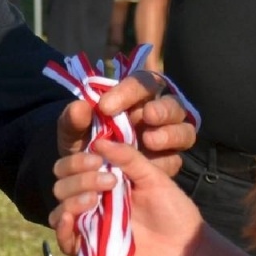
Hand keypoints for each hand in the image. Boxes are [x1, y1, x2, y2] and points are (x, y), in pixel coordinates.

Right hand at [50, 138, 203, 255]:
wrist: (184, 243)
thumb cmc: (171, 207)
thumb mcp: (153, 177)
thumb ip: (128, 158)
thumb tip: (100, 141)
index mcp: (100, 179)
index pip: (70, 166)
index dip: (77, 161)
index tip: (97, 160)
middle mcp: (89, 199)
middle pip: (61, 186)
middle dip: (79, 180)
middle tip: (109, 182)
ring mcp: (88, 224)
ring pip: (59, 210)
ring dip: (71, 201)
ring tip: (95, 201)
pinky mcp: (90, 248)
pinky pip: (64, 240)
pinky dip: (61, 229)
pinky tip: (69, 219)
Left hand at [56, 71, 194, 178]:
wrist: (83, 173)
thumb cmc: (81, 140)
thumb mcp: (70, 131)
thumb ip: (72, 119)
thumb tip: (80, 107)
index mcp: (135, 96)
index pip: (142, 82)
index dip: (128, 91)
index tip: (105, 106)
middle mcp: (157, 113)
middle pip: (173, 104)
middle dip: (163, 109)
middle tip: (147, 116)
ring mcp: (166, 139)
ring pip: (184, 130)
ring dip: (170, 134)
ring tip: (149, 140)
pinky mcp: (168, 162)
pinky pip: (175, 159)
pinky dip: (163, 161)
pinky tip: (148, 165)